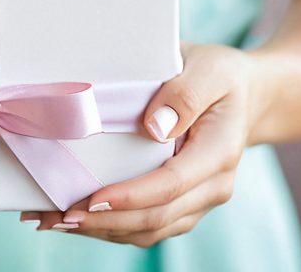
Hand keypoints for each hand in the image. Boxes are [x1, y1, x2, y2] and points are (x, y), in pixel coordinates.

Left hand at [22, 44, 255, 244]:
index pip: (171, 185)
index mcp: (218, 153)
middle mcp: (213, 186)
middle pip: (157, 217)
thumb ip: (186, 94)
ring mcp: (199, 200)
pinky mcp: (184, 203)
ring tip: (54, 221)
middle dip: (106, 223)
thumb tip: (155, 127)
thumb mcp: (208, 69)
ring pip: (150, 229)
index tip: (91, 199)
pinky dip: (113, 226)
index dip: (131, 197)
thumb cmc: (221, 75)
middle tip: (58, 217)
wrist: (246, 94)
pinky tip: (78, 219)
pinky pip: (150, 225)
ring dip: (103, 231)